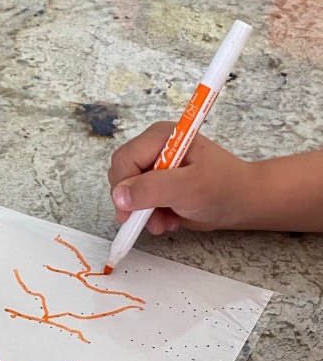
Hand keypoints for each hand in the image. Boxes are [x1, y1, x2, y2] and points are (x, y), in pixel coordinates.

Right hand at [108, 122, 252, 233]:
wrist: (241, 203)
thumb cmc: (222, 188)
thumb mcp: (188, 188)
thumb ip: (152, 189)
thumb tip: (119, 196)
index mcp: (161, 137)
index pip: (124, 160)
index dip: (123, 187)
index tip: (131, 212)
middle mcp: (155, 149)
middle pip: (122, 176)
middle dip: (133, 203)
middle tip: (150, 219)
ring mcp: (155, 169)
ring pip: (128, 194)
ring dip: (142, 214)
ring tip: (163, 223)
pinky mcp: (158, 186)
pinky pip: (139, 203)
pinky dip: (150, 217)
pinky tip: (168, 221)